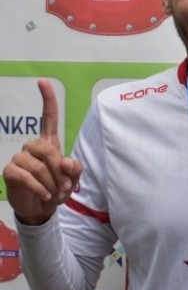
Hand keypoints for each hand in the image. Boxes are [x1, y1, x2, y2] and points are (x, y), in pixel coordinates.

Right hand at [3, 78, 81, 224]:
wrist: (41, 208)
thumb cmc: (57, 188)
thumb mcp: (71, 179)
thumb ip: (74, 169)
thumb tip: (66, 162)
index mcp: (49, 143)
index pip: (48, 117)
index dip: (47, 99)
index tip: (43, 81)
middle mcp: (33, 146)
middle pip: (47, 150)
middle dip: (59, 171)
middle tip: (66, 187)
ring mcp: (19, 157)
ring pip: (38, 166)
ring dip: (51, 183)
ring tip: (55, 193)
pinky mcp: (10, 171)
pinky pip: (26, 177)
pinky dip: (40, 189)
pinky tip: (46, 196)